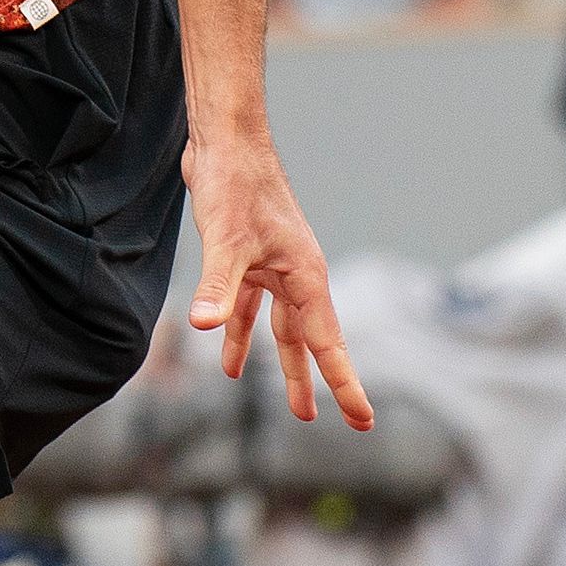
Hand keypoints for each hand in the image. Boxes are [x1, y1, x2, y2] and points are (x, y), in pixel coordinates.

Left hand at [185, 131, 371, 429]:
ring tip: (296, 407)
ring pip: (284, 329)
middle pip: (313, 340)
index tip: (361, 420)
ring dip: (286, 365)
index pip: (328, 342)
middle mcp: (297, 276)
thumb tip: (204, 326)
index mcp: (305, 277)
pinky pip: (251, 307)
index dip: (343, 383)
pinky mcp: (249, 258)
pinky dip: (241, 333)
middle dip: (322, 382)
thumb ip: (218, 287)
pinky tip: (230, 361)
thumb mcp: (224, 241)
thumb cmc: (233, 186)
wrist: (225, 143)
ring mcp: (275, 267)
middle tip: (340, 422)